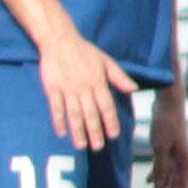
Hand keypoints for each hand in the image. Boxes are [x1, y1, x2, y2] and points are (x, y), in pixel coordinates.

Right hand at [37, 31, 133, 151]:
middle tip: (98, 147)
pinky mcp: (53, 88)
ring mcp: (67, 89)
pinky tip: (62, 132)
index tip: (113, 135)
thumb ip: (119, 77)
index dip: (110, 121)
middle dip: (95, 132)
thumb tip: (134, 89)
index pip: (107, 106)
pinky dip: (59, 120)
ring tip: (81, 145)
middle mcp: (84, 88)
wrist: (60, 41)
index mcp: (98, 82)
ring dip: (78, 131)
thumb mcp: (106, 61)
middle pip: (91, 114)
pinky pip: (56, 107)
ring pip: (74, 113)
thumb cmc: (85, 51)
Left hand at [145, 84, 187, 187]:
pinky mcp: (169, 148)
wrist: (169, 103)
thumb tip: (159, 186)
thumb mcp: (160, 147)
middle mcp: (183, 160)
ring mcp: (177, 154)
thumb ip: (160, 168)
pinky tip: (148, 181)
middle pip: (175, 186)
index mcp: (185, 162)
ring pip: (170, 178)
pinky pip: (165, 168)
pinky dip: (158, 176)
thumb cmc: (166, 123)